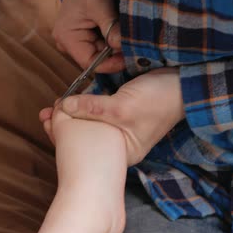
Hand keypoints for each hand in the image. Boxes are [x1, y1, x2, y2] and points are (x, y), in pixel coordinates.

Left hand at [40, 68, 183, 165]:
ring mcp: (123, 126)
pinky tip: (73, 98)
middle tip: (43, 115)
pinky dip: (86, 103)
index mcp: (124, 150)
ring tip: (52, 108)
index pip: (87, 147)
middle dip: (64, 124)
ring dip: (73, 112)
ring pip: (91, 121)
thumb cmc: (159, 99)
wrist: (190, 82)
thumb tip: (63, 106)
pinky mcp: (125, 110)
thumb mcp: (121, 106)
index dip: (64, 135)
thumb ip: (92, 106)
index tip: (45, 120)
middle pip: (86, 135)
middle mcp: (122, 142)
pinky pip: (100, 109)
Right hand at [52, 0, 124, 72]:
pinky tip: (120, 34)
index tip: (129, 59)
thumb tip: (123, 47)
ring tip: (128, 39)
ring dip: (114, 47)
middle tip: (134, 47)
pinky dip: (112, 41)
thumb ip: (111, 27)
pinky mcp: (83, 36)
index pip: (89, 62)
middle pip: (95, 58)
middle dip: (115, 54)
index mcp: (67, 38)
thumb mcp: (100, 5)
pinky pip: (100, 45)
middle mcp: (68, 43)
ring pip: (100, 52)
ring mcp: (75, 40)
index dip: (109, 64)